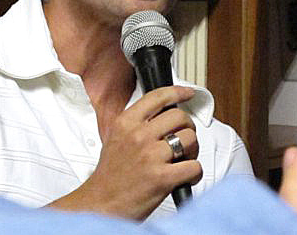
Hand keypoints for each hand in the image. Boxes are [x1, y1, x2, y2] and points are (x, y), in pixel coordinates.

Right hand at [50, 85, 201, 219]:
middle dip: (188, 127)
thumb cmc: (110, 176)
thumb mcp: (115, 138)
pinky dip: (195, 173)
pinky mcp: (162, 178)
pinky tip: (185, 177)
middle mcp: (138, 135)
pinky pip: (194, 166)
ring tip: (183, 159)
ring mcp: (150, 156)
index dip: (178, 92)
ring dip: (193, 150)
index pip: (157, 97)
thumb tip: (164, 115)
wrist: (101, 205)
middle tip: (184, 138)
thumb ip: (136, 124)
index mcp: (125, 123)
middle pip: (179, 116)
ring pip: (190, 138)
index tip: (188, 93)